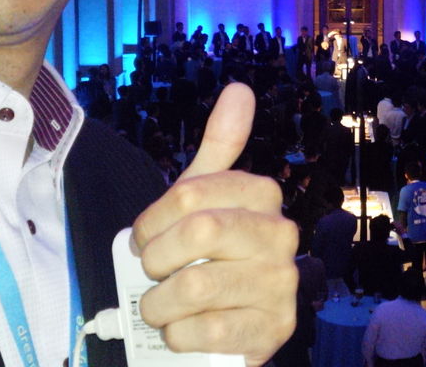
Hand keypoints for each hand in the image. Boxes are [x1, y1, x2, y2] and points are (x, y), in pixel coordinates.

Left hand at [132, 83, 297, 364]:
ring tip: (160, 306)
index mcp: (264, 197)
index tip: (143, 237)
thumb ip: (220, 146)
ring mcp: (282, 286)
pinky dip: (178, 335)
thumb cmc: (209, 257)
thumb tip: (239, 89)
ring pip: (196, 286)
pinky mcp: (273, 331)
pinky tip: (182, 330)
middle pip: (198, 233)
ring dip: (160, 303)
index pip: (191, 194)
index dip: (152, 221)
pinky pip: (207, 331)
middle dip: (155, 260)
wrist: (227, 327)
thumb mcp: (206, 201)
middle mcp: (282, 236)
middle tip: (149, 273)